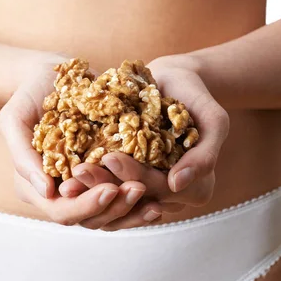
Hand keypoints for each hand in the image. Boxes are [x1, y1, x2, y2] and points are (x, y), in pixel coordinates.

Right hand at [0, 53, 159, 227]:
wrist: (50, 75)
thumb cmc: (27, 95)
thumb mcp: (14, 119)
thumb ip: (23, 156)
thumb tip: (46, 191)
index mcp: (38, 186)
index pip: (62, 211)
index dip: (86, 206)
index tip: (110, 190)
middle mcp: (63, 191)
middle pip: (91, 218)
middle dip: (116, 209)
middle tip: (139, 190)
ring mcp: (85, 184)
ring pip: (111, 213)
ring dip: (133, 210)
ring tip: (157, 201)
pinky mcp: (105, 172)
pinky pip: (123, 192)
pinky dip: (141, 197)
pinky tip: (162, 193)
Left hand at [69, 54, 229, 210]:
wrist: (173, 80)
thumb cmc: (196, 97)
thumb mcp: (214, 120)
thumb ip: (204, 154)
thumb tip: (177, 184)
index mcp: (196, 187)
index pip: (162, 189)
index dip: (136, 176)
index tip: (111, 158)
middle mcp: (171, 194)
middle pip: (135, 197)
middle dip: (106, 185)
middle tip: (79, 170)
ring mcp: (148, 188)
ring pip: (118, 199)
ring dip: (92, 191)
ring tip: (68, 179)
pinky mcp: (128, 177)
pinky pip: (108, 188)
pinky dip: (89, 184)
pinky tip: (66, 176)